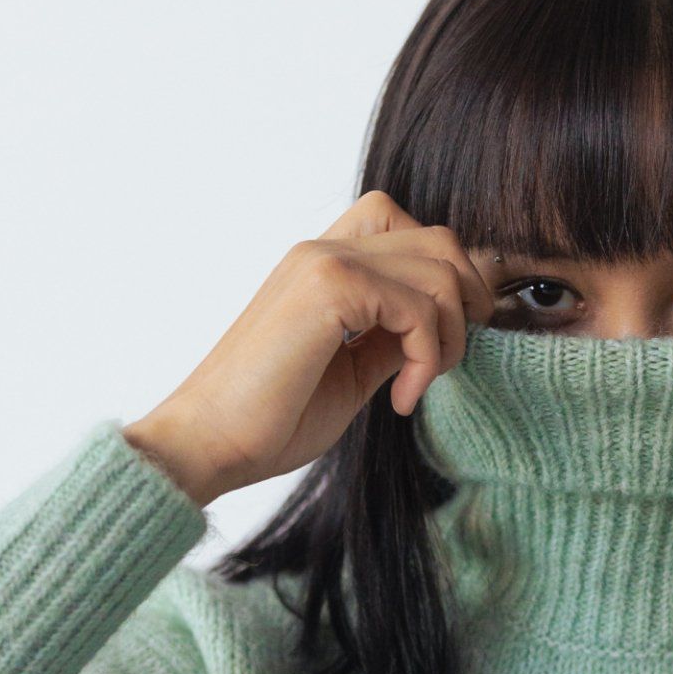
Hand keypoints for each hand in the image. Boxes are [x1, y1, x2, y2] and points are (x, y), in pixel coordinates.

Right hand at [122, 190, 496, 505]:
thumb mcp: (353, 373)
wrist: (206, 444)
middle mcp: (323, 250)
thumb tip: (443, 329)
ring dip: (449, 335)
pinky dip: (427, 357)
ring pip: (440, 267)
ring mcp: (323, 261)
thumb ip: (392, 340)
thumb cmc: (268, 420)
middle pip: (438, 239)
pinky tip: (400, 399)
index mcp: (322, 264)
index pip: (409, 229)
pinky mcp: (328, 287)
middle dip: (466, 301)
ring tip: (417, 384)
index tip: (440, 345)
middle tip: (445, 361)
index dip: (445, 279)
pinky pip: (419, 306)